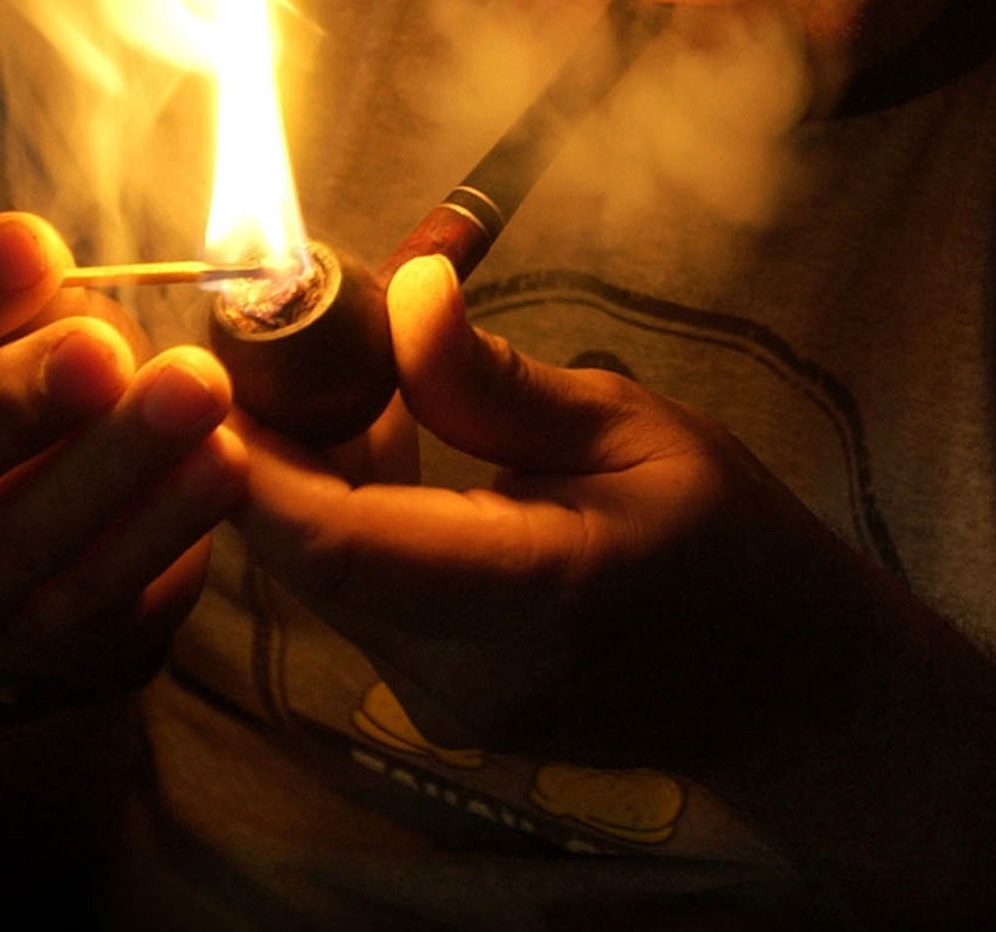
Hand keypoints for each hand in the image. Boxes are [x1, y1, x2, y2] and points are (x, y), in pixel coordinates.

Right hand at [0, 213, 246, 696]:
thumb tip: (51, 272)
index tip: (35, 246)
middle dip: (5, 411)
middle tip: (99, 352)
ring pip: (21, 553)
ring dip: (117, 469)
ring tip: (197, 391)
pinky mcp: (46, 655)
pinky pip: (106, 602)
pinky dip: (166, 533)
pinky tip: (221, 465)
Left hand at [234, 254, 877, 770]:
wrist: (782, 683)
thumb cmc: (727, 539)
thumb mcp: (632, 429)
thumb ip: (498, 381)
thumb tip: (406, 291)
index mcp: (526, 593)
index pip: (339, 546)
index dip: (252, 461)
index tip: (213, 367)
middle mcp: (460, 673)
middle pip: (306, 558)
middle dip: (267, 444)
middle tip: (268, 332)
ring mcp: (443, 703)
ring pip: (323, 577)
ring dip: (307, 474)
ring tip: (332, 367)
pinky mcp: (438, 702)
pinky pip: (360, 597)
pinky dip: (350, 513)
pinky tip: (385, 439)